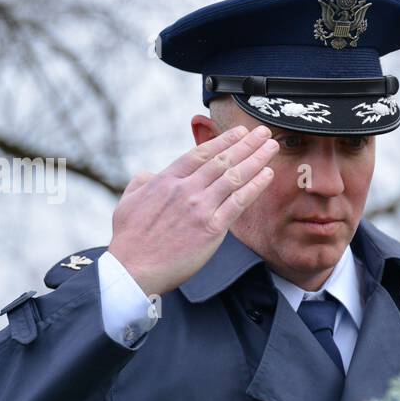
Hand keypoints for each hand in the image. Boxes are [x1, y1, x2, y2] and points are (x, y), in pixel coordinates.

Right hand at [108, 125, 277, 297]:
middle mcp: (186, 189)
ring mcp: (200, 208)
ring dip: (256, 159)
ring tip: (272, 147)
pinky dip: (255, 186)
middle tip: (265, 132)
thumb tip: (150, 174)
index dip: (224, 140)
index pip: (201, 153)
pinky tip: (267, 174)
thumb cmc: (129, 240)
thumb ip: (142, 182)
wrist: (133, 269)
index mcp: (166, 180)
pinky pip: (239, 202)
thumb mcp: (128, 201)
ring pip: (234, 177)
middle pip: (222, 160)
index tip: (240, 131)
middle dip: (247, 144)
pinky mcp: (212, 229)